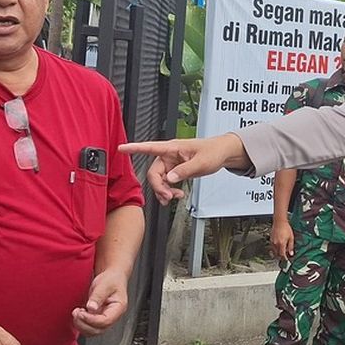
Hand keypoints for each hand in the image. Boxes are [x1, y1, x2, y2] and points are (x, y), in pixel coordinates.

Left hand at [73, 269, 128, 336]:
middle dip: (84, 323)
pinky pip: (89, 328)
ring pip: (92, 331)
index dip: (91, 319)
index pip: (105, 321)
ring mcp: (105, 319)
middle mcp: (113, 316)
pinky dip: (81, 324)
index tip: (81, 313)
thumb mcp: (105, 284)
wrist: (112, 277)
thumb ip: (98, 296)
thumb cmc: (112, 279)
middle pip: (98, 329)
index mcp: (118, 308)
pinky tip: (79, 313)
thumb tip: (91, 308)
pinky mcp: (97, 319)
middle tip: (76, 312)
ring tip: (77, 312)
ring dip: (81, 325)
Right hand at [118, 134, 245, 204]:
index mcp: (172, 148)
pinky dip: (169, 191)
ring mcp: (171, 164)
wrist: (223, 154)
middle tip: (169, 197)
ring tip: (175, 197)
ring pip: (159, 180)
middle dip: (159, 187)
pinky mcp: (175, 171)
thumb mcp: (201, 163)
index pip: (149, 147)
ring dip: (164, 191)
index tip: (121, 149)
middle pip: (153, 173)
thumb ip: (184, 171)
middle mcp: (169, 156)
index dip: (134, 148)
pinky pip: (166, 183)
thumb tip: (170, 178)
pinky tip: (176, 195)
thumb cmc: (213, 152)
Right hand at [270, 219, 294, 260]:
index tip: (286, 262)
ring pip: (274, 251)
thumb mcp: (291, 237)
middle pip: (277, 254)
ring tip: (281, 253)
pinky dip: (275, 249)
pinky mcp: (270, 240)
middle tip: (284, 259)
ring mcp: (272, 242)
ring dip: (277, 254)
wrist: (279, 222)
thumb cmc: (286, 228)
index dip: (284, 259)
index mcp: (281, 243)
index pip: (282, 255)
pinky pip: (272, 247)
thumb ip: (291, 246)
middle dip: (280, 257)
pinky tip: (278, 247)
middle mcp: (276, 244)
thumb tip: (291, 254)